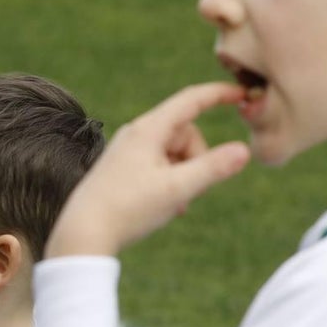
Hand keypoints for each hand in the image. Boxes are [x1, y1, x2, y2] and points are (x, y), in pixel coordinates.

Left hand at [47, 82, 250, 257]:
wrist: (82, 233)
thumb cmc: (128, 209)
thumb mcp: (177, 190)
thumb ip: (212, 169)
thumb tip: (244, 151)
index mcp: (148, 130)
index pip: (191, 100)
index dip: (219, 94)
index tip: (243, 93)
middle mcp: (135, 134)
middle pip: (185, 133)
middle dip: (197, 158)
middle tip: (191, 190)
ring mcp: (126, 151)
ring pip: (172, 153)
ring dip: (184, 175)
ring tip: (175, 203)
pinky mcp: (121, 169)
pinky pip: (158, 166)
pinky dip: (169, 182)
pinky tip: (166, 206)